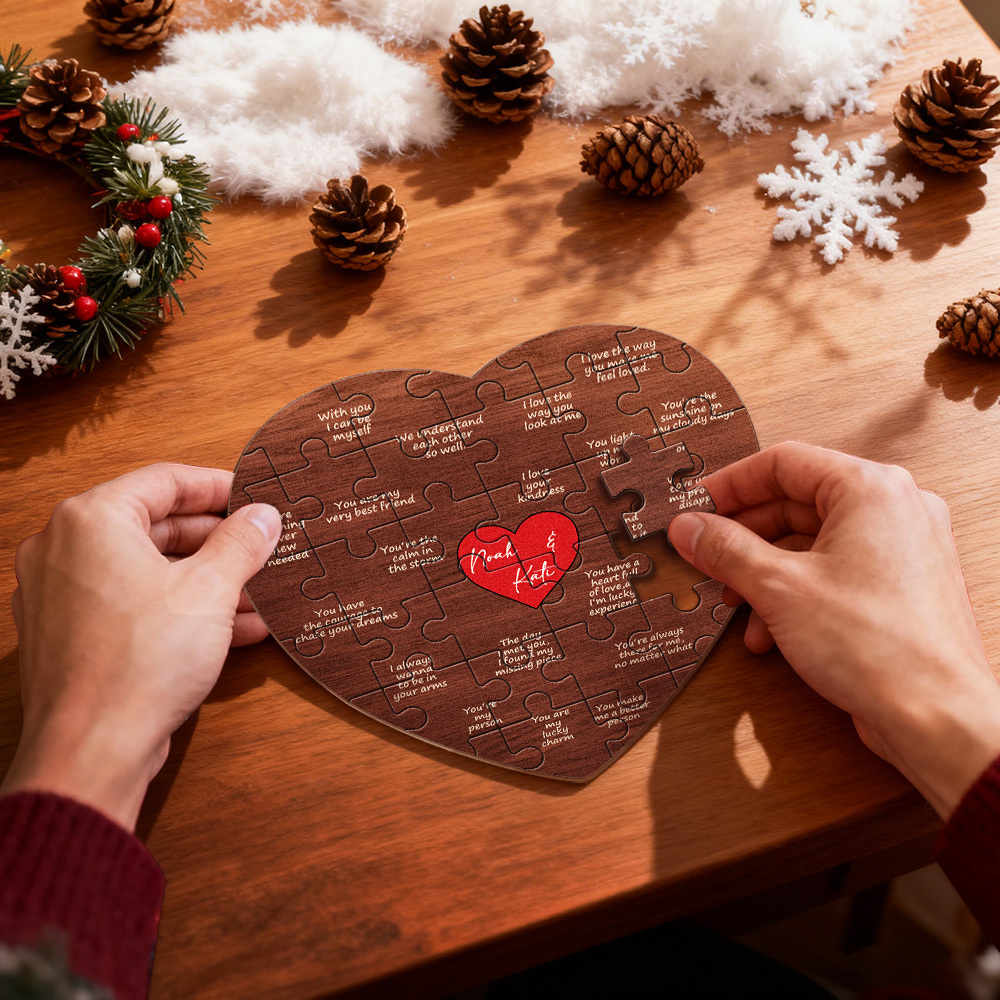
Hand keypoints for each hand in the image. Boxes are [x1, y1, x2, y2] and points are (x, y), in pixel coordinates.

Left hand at [2, 464, 280, 831]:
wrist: (93, 750)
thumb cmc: (140, 664)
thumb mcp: (211, 590)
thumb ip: (241, 543)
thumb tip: (263, 517)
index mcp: (91, 520)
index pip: (164, 481)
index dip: (218, 487)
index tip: (254, 497)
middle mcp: (65, 549)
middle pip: (155, 526)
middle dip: (217, 542)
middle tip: (260, 546)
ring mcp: (62, 594)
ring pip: (148, 570)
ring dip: (206, 580)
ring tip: (258, 594)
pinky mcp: (71, 635)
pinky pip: (134, 605)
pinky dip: (181, 609)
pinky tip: (235, 630)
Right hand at [668, 442, 999, 818]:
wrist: (938, 719)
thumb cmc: (881, 648)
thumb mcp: (779, 588)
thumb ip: (725, 549)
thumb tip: (688, 526)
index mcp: (871, 489)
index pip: (783, 462)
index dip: (730, 485)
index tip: (696, 507)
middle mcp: (894, 509)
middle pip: (795, 503)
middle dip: (744, 537)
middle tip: (705, 555)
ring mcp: (901, 549)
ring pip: (811, 542)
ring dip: (764, 572)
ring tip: (736, 603)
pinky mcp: (899, 587)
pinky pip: (834, 572)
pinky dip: (795, 593)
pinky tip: (769, 631)